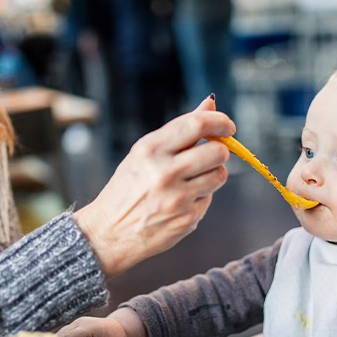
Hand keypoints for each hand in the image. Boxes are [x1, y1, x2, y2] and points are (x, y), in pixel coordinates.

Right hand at [74, 96, 234, 277]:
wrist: (109, 232)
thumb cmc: (128, 188)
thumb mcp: (144, 153)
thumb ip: (179, 131)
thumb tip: (209, 104)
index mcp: (150, 149)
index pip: (197, 124)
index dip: (220, 121)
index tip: (227, 126)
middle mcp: (164, 172)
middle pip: (217, 151)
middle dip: (219, 150)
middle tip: (209, 155)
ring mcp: (177, 198)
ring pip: (219, 175)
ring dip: (212, 174)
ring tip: (192, 179)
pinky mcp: (187, 219)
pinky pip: (208, 199)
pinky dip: (200, 197)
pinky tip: (180, 202)